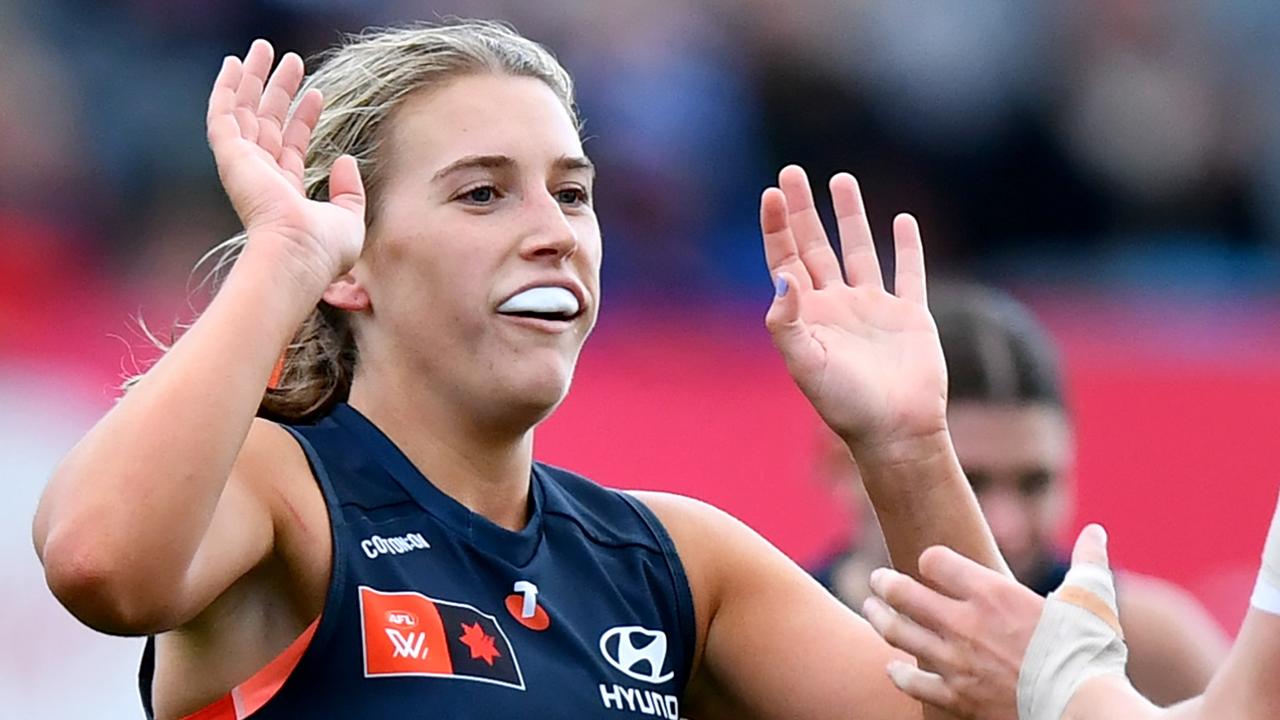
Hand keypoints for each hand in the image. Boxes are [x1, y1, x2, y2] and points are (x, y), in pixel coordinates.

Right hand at [206, 39, 365, 292]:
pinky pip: (223, 114)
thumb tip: (343, 159)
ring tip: (265, 48)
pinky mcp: (231, 156)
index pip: (293, 145)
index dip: (304, 117)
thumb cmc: (323, 249)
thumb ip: (348, 190)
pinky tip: (234, 64)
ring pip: (245, 111)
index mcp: (285, 192)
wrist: (297, 255)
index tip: (316, 93)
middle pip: (268, 122)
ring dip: (253, 79)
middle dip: (278, 89)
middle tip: (290, 60)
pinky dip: (226, 88)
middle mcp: (261, 177)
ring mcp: (244, 165)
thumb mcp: (348, 219)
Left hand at [761, 166, 945, 449]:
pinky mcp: (910, 316)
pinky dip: (906, 247)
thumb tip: (783, 277)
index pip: (785, 260)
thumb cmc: (846, 405)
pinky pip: (908, 274)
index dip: (777, 226)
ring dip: (849, 216)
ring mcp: (873, 309)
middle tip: (791, 171)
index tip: (772, 192)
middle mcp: (836, 306)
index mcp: (807, 315)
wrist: (896, 431)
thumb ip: (788, 322)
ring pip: (857, 251)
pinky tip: (901, 221)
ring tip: (840, 179)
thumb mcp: (807, 364)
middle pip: (814, 246)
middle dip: (802, 209)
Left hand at [861, 525, 1111, 719]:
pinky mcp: (956, 697)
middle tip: (876, 579)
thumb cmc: (1089, 654)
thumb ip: (1088, 562)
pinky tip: (893, 667)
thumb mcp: (1092, 600)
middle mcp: (964, 623)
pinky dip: (899, 673)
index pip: (935, 561)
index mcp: (991, 593)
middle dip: (885, 583)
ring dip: (879, 619)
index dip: (930, 559)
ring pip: (897, 634)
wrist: (1081, 710)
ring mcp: (955, 661)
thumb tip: (1095, 534)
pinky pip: (913, 682)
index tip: (928, 562)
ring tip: (871, 610)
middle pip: (903, 593)